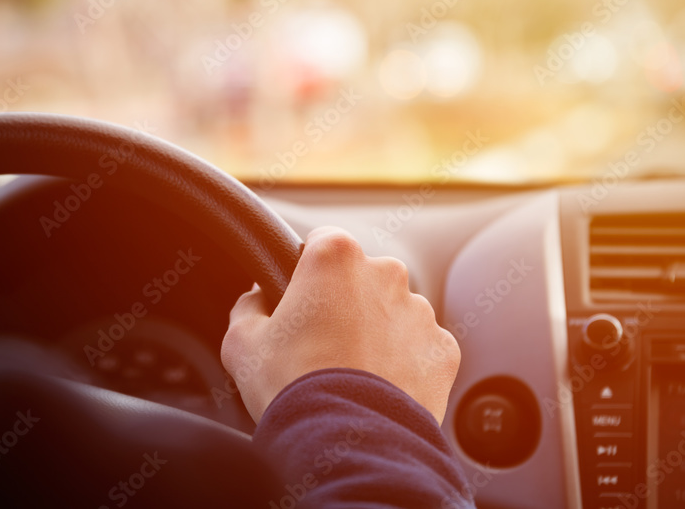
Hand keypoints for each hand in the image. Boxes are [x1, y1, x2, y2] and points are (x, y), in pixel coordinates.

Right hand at [220, 226, 459, 423]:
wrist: (348, 442)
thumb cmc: (293, 385)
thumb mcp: (242, 342)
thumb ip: (248, 307)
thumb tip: (256, 301)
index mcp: (336, 257)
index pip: (319, 242)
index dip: (303, 271)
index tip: (295, 301)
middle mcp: (385, 273)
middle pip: (359, 277)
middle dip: (342, 302)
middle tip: (318, 343)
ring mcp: (420, 311)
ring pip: (392, 311)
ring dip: (374, 331)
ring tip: (348, 372)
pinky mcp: (443, 350)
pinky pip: (419, 347)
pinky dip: (402, 362)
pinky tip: (376, 388)